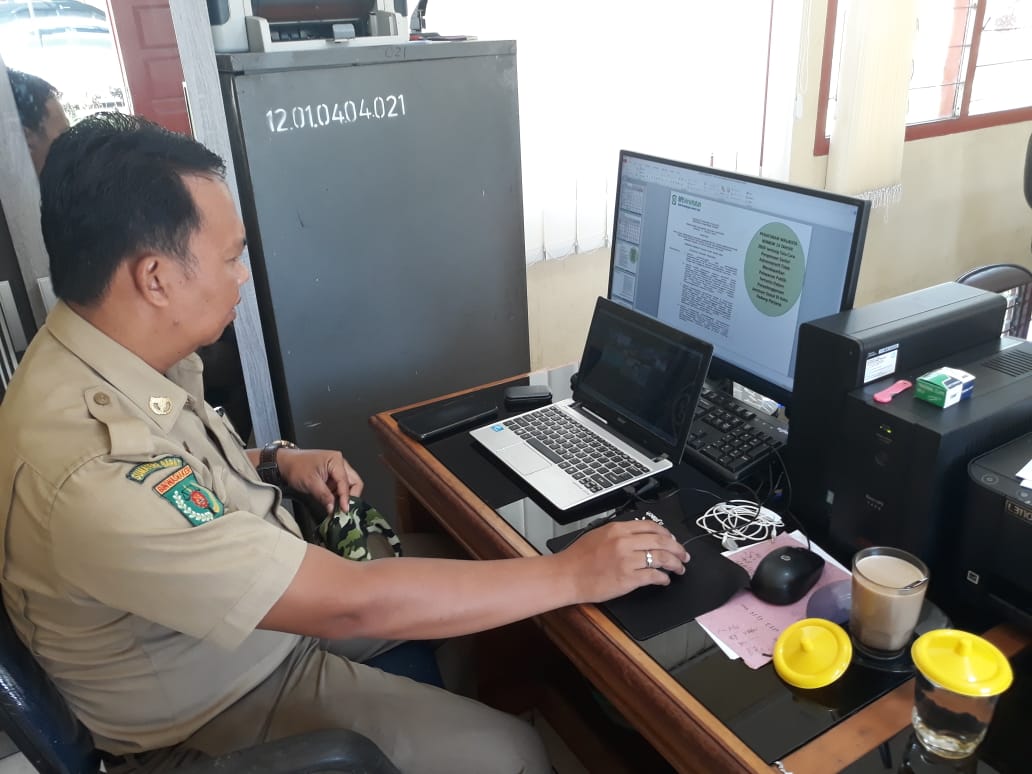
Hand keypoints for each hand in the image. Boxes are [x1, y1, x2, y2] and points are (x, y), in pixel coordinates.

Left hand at [276, 448, 362, 512]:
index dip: (346, 497)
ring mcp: (337, 469)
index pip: (346, 482)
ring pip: (349, 485)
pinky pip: (340, 487)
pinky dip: (338, 496)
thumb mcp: (310, 482)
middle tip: (345, 509)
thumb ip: (324, 495)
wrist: (285, 463)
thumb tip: (333, 507)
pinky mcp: (333, 476)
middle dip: (351, 496)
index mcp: (336, 460)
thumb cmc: (296, 466)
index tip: (344, 509)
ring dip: (344, 497)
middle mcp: (339, 463)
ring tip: (337, 507)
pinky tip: (333, 503)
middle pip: (354, 482)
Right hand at [560, 520, 688, 602]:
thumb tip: (639, 536)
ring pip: (661, 558)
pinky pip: (654, 576)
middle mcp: (624, 542)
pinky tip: (665, 580)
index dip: (667, 533)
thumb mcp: (598, 534)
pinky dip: (663, 578)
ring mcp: (627, 560)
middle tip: (684, 554)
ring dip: (675, 564)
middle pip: (661, 541)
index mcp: (618, 529)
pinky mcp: (628, 578)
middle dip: (677, 548)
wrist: (566, 575)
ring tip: (679, 568)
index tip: (672, 539)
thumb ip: (619, 533)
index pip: (651, 526)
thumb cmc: (577, 558)